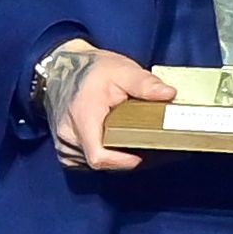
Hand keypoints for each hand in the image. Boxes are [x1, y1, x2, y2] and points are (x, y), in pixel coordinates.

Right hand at [38, 39, 174, 170]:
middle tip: (149, 141)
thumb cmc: (92, 70)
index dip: (124, 161)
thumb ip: (145, 84)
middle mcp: (69, 136)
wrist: (62, 69)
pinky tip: (118, 142)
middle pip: (104, 161)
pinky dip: (106, 155)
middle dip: (127, 155)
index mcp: (82, 117)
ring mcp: (65, 146)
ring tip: (134, 138)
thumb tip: (170, 95)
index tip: (144, 153)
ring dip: (117, 155)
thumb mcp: (121, 70)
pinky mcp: (66, 151)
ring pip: (97, 163)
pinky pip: (88, 162)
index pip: (99, 156)